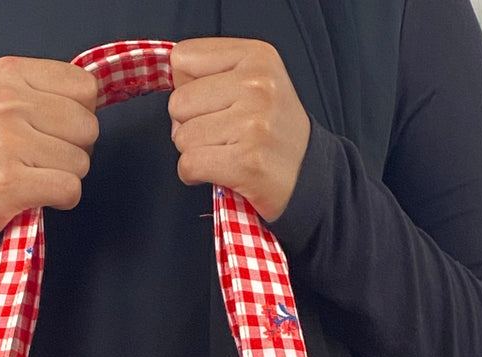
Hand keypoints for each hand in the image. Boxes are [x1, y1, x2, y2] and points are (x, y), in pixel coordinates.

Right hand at [0, 57, 99, 232]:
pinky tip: (41, 193)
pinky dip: (64, 199)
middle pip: (88, 126)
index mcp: (10, 72)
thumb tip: (95, 101)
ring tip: (39, 173)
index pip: (85, 87)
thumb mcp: (11, 97)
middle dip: (77, 147)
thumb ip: (51, 91)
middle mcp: (7, 102)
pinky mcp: (10, 181)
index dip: (81, 113)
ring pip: (81, 161)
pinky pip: (70, 189)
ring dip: (68, 175)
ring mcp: (7, 141)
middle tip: (47, 155)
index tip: (55, 126)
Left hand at [169, 38, 310, 221]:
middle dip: (188, 124)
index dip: (188, 86)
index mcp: (257, 56)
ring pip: (182, 137)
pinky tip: (217, 172)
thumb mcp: (254, 81)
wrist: (308, 174)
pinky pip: (189, 165)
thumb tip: (173, 88)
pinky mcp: (247, 161)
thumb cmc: (273, 131)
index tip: (212, 103)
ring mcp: (253, 123)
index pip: (183, 58)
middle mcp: (257, 84)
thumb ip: (211, 73)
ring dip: (194, 152)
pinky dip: (194, 175)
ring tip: (223, 152)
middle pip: (178, 102)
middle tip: (219, 135)